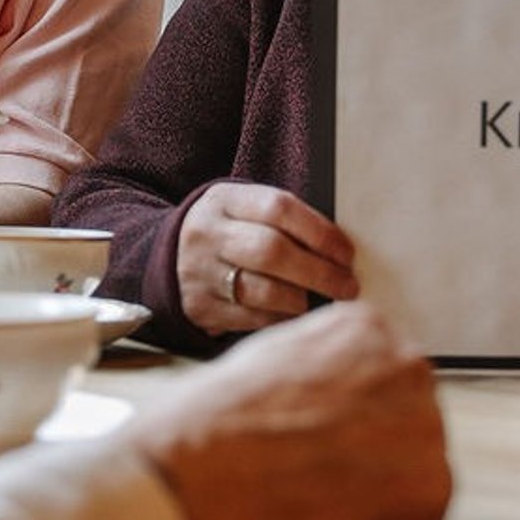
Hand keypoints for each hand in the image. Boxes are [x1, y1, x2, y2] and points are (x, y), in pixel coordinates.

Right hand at [130, 302, 449, 519]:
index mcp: (369, 329)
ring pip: (413, 470)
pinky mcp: (431, 496)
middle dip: (372, 448)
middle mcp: (411, 370)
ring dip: (377, 490)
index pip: (380, 370)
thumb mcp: (270, 356)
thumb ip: (319, 366)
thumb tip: (328, 396)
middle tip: (322, 472)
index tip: (324, 434)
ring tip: (319, 499)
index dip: (349, 412)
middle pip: (405, 416)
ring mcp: (429, 434)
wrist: (217, 474)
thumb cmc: (223, 422)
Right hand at [177, 182, 358, 334]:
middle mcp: (207, 233)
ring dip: (303, 299)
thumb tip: (341, 251)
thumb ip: (285, 222)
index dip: (320, 233)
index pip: (279, 208)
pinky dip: (282, 318)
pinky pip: (252, 318)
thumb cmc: (230, 234)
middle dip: (319, 272)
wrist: (172, 259)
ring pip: (264, 290)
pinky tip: (295, 314)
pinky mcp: (201, 306)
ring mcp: (200, 272)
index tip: (346, 253)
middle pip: (272, 251)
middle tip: (347, 286)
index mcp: (224, 200)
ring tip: (323, 301)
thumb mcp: (245, 211)